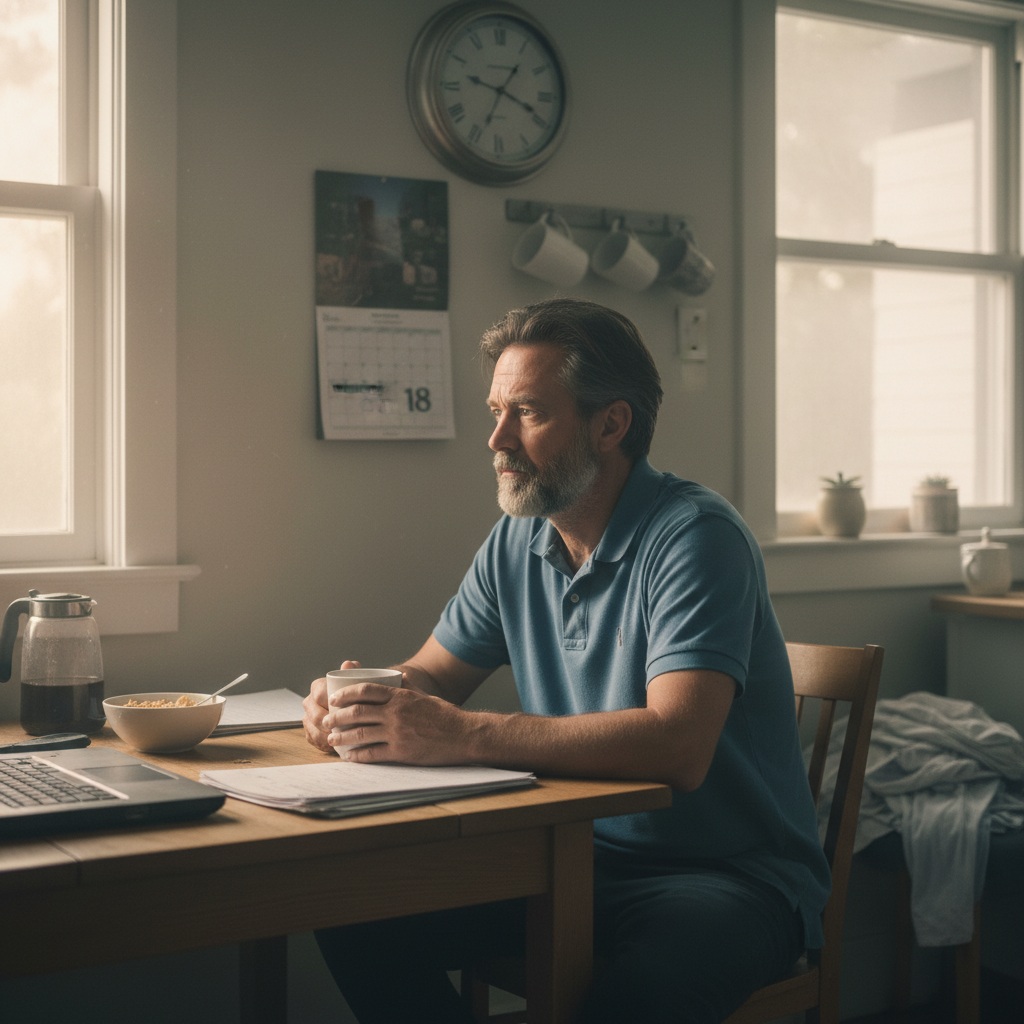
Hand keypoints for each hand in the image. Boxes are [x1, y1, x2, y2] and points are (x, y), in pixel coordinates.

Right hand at [302, 658, 362, 753]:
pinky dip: (325, 744)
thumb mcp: (356, 680)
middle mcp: (309, 702)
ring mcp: (307, 718)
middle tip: (348, 730)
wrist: (352, 704)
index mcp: (318, 687)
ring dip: (328, 737)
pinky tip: (337, 746)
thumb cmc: (355, 692)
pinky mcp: (309, 732)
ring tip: (343, 740)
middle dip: (331, 724)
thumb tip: (348, 664)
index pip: (320, 695)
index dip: (332, 704)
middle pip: (316, 716)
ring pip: (313, 730)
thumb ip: (353, 671)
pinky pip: (314, 740)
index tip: (348, 711)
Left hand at [323, 682, 468, 764]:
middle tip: (328, 721)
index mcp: (400, 696)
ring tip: (332, 740)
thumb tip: (396, 675)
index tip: (335, 699)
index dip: (346, 694)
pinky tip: (350, 757)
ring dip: (342, 737)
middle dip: (338, 717)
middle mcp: (395, 712)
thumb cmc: (445, 715)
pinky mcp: (401, 752)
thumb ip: (407, 687)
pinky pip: (373, 753)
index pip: (365, 690)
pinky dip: (358, 755)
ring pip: (361, 733)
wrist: (463, 735)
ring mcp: (397, 733)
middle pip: (357, 712)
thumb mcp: (424, 695)